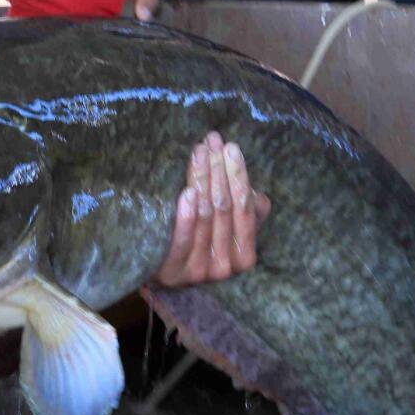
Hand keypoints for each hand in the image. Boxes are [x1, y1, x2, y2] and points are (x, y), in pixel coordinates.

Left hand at [152, 132, 270, 287]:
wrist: (155, 269)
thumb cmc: (195, 242)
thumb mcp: (223, 229)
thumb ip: (242, 214)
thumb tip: (258, 197)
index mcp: (245, 255)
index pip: (245, 208)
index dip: (238, 175)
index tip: (230, 147)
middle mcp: (228, 266)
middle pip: (225, 208)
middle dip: (219, 170)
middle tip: (211, 142)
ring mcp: (201, 271)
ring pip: (206, 216)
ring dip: (202, 180)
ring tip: (198, 153)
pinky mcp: (176, 272)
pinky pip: (184, 238)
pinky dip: (188, 214)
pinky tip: (188, 191)